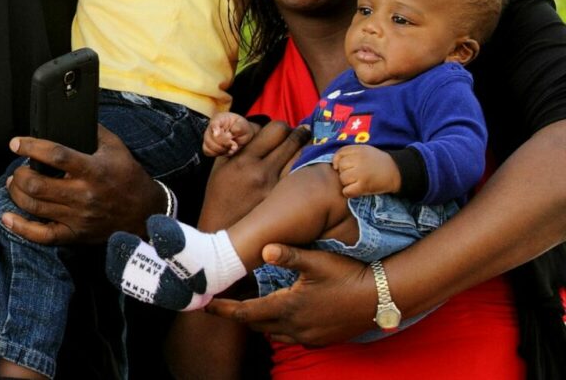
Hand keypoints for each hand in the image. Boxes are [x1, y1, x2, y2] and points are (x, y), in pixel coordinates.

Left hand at [0, 125, 158, 244]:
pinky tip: (7, 217)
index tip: (16, 143)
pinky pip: (42, 236)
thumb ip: (93, 131)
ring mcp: (77, 217)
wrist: (145, 213)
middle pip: (37, 185)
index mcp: (93, 170)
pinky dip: (20, 228)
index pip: (56, 156)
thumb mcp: (116, 148)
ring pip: (34, 207)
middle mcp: (83, 195)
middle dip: (18, 174)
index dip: (31, 147)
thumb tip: (70, 116)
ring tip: (14, 184)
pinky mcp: (75, 235)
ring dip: (16, 193)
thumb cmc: (128, 177)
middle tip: (17, 168)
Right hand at [199, 120, 309, 229]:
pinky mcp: (285, 204)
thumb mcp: (221, 165)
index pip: (275, 129)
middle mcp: (261, 171)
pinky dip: (306, 170)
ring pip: (303, 157)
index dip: (281, 127)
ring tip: (306, 150)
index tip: (284, 130)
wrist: (221, 232)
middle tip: (302, 133)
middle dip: (298, 134)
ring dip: (306, 150)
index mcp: (243, 159)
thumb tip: (255, 127)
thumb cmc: (220, 196)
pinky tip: (307, 170)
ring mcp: (276, 189)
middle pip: (292, 139)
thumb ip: (236, 143)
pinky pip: (303, 178)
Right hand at [204, 111, 256, 156]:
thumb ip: (239, 127)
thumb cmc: (241, 127)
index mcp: (220, 119)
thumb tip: (232, 131)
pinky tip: (227, 151)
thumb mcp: (244, 125)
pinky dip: (218, 153)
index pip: (214, 123)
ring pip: (208, 146)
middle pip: (211, 137)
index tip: (216, 134)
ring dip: (221, 149)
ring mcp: (209, 137)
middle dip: (223, 143)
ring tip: (232, 147)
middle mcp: (212, 127)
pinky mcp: (210, 146)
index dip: (214, 128)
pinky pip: (208, 152)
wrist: (241, 134)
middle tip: (234, 144)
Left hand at [205, 243, 376, 345]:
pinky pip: (293, 338)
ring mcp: (310, 336)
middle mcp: (295, 327)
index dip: (224, 309)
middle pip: (257, 325)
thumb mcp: (316, 261)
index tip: (205, 305)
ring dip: (261, 322)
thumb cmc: (347, 275)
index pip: (246, 313)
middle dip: (239, 315)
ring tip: (250, 308)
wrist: (382, 297)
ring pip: (274, 333)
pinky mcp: (323, 339)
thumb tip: (264, 248)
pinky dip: (281, 328)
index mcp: (288, 307)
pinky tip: (283, 315)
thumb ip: (288, 255)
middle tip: (224, 305)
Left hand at [332, 146, 399, 196]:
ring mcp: (361, 173)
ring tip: (355, 182)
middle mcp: (359, 160)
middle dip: (344, 172)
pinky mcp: (364, 185)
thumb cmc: (378, 161)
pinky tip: (354, 190)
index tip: (341, 166)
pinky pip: (347, 191)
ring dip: (346, 182)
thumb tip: (334, 164)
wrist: (397, 171)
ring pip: (342, 179)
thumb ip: (350, 152)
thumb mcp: (365, 150)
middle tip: (353, 175)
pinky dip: (348, 192)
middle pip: (341, 167)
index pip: (340, 153)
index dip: (338, 161)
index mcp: (359, 150)